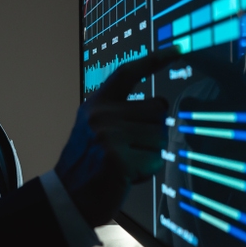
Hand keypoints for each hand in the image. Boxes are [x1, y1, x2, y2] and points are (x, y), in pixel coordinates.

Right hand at [55, 47, 180, 226]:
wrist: (67, 196)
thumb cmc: (88, 165)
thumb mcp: (95, 128)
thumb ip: (119, 113)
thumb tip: (159, 107)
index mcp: (96, 104)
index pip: (127, 73)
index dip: (154, 60)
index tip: (178, 49)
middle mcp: (101, 115)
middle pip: (156, 110)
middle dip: (152, 131)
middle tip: (130, 149)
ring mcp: (108, 135)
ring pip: (159, 135)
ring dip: (150, 153)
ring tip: (126, 163)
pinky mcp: (118, 158)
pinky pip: (154, 159)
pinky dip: (146, 171)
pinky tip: (126, 176)